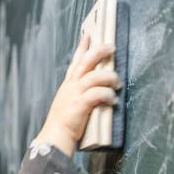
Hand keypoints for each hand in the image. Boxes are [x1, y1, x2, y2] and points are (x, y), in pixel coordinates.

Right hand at [34, 35, 120, 157]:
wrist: (55, 138)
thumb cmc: (64, 125)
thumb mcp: (69, 104)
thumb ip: (80, 95)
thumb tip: (96, 90)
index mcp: (68, 86)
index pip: (75, 62)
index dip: (82, 48)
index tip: (89, 36)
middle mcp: (70, 87)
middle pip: (85, 61)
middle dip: (99, 51)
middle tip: (112, 47)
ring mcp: (74, 95)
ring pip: (94, 76)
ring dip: (109, 77)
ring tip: (118, 82)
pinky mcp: (80, 105)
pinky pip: (98, 94)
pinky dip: (108, 95)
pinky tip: (113, 100)